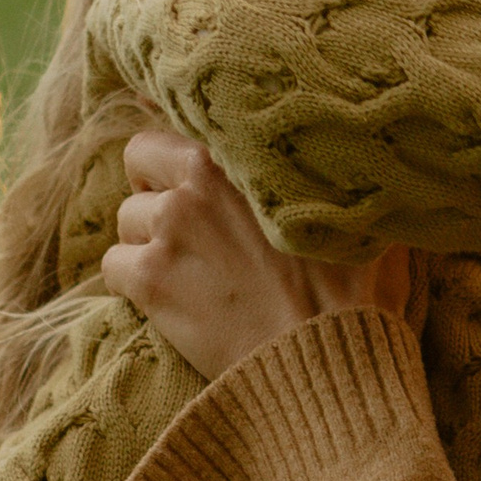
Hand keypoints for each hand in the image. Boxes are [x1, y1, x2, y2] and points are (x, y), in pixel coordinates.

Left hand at [98, 127, 411, 380]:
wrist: (330, 368)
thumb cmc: (358, 296)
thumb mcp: (366, 215)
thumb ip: (343, 173)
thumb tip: (355, 149)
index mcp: (246, 153)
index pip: (183, 113)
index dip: (182, 140)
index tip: (187, 163)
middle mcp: (199, 181)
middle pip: (138, 156)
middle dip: (154, 183)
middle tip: (184, 220)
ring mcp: (169, 229)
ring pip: (127, 217)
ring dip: (149, 240)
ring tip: (187, 270)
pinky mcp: (150, 281)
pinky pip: (114, 267)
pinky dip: (133, 283)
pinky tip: (169, 301)